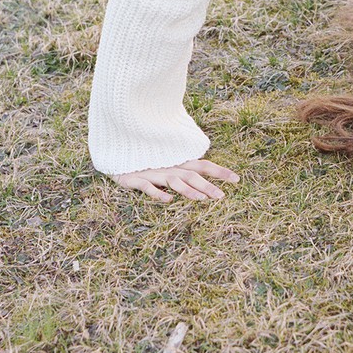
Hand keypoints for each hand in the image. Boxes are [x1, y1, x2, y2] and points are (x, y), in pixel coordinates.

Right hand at [113, 158, 239, 202]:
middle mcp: (169, 167)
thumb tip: (205, 180)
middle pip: (192, 176)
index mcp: (178, 162)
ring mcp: (153, 172)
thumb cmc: (144, 160)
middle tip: (222, 197)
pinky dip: (157, 193)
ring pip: (174, 181)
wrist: (115, 152)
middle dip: (207, 185)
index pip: (203, 166)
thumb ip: (184, 169)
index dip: (219, 171)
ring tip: (201, 199)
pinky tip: (168, 200)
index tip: (237, 180)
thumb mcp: (166, 163)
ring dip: (188, 190)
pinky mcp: (135, 179)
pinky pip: (147, 186)